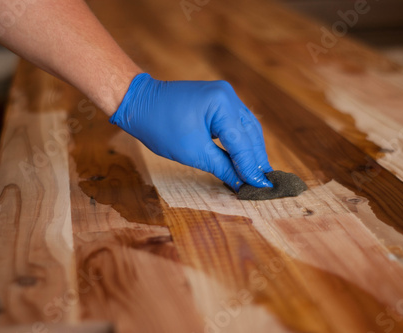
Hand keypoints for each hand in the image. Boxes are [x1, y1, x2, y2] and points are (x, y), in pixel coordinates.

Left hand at [109, 73, 272, 190]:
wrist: (138, 103)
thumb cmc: (159, 125)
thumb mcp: (192, 152)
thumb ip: (223, 168)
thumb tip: (243, 184)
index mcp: (222, 103)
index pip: (242, 142)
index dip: (252, 167)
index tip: (263, 187)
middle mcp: (228, 96)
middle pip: (251, 134)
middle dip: (257, 159)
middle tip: (264, 184)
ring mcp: (225, 96)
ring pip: (247, 129)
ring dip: (252, 151)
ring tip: (259, 174)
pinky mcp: (219, 101)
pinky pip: (237, 124)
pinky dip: (242, 142)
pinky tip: (246, 157)